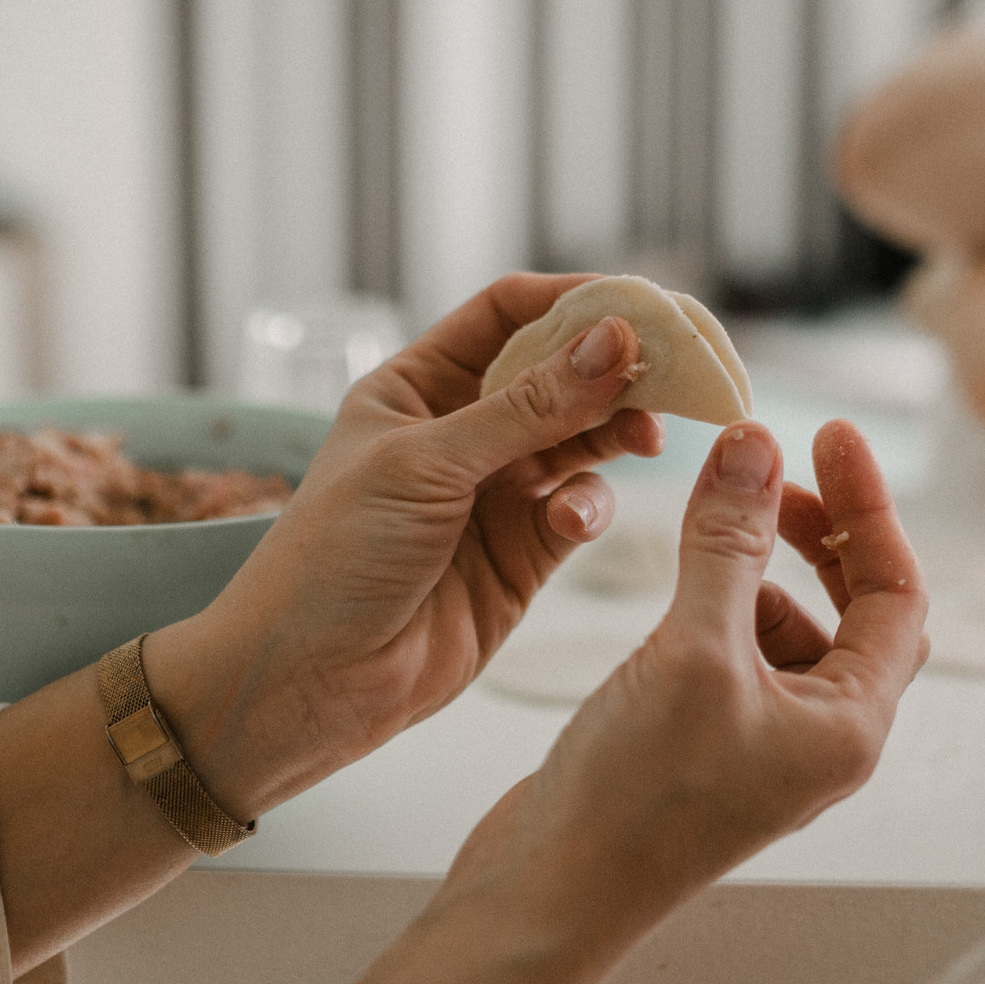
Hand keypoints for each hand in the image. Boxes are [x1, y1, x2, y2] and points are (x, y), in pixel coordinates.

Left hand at [145, 273, 662, 817]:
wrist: (309, 681)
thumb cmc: (335, 558)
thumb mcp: (426, 464)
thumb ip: (528, 407)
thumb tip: (614, 340)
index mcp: (417, 386)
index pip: (507, 314)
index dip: (573, 301)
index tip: (641, 305)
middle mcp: (459, 432)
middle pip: (558, 375)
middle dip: (614, 370)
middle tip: (675, 370)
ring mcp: (494, 494)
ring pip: (580, 441)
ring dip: (616, 433)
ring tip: (647, 437)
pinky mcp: (522, 554)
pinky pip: (579, 509)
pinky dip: (588, 506)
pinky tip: (573, 519)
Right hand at [445, 417, 929, 943]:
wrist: (548, 893)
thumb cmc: (633, 795)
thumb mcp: (691, 649)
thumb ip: (727, 541)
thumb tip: (756, 443)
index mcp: (849, 725)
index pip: (898, 591)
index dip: (869, 505)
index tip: (829, 430)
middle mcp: (820, 736)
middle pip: (856, 606)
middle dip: (822, 528)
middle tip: (773, 461)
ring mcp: (763, 743)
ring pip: (792, 625)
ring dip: (763, 560)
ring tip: (711, 514)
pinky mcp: (708, 743)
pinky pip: (738, 650)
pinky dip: (720, 598)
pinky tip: (677, 577)